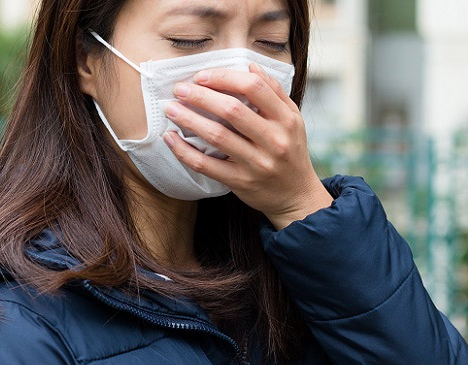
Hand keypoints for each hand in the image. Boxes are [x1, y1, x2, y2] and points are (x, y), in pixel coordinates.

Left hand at [162, 63, 332, 229]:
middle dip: (201, 96)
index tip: (202, 76)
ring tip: (171, 109)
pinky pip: (207, 165)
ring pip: (217, 136)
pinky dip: (185, 151)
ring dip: (189, 120)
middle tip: (179, 89)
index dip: (224, 77)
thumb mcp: (293, 120)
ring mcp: (257, 163)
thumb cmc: (291, 152)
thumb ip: (274, 92)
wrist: (296, 196)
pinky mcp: (241, 182)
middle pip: (232, 110)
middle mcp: (274, 140)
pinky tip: (171, 139)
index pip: (254, 87)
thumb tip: (250, 65)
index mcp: (286, 120)